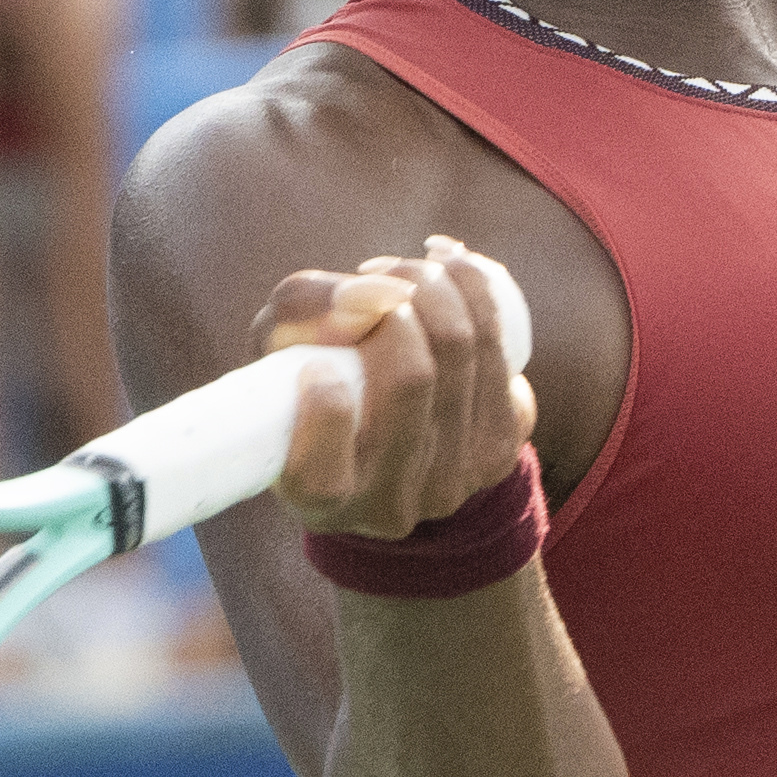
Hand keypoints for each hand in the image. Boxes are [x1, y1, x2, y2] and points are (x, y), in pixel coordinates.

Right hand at [253, 237, 537, 540]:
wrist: (379, 425)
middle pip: (411, 380)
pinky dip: (476, 293)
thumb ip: (301, 312)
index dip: (324, 409)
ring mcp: (453, 483)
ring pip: (464, 355)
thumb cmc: (306, 378)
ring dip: (438, 285)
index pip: (322, 476)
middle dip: (397, 303)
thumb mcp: (274, 348)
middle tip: (376, 276)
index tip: (317, 366)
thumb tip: (380, 292)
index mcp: (320, 500)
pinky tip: (451, 271)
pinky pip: (501, 356)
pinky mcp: (500, 450)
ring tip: (410, 270)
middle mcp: (390, 505)